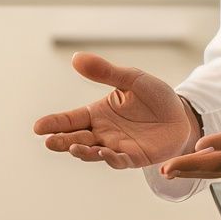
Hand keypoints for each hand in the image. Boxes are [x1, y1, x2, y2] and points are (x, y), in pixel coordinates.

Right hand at [32, 52, 197, 168]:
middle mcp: (103, 132)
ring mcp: (117, 147)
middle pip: (77, 138)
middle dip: (62, 141)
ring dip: (83, 151)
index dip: (54, 123)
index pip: (70, 119)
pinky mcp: (135, 157)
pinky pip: (120, 161)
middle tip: (49, 141)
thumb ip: (106, 72)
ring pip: (94, 153)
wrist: (182, 115)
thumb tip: (76, 58)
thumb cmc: (155, 97)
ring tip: (74, 147)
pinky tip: (104, 153)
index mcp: (97, 113)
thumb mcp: (131, 79)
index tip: (38, 128)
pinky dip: (111, 159)